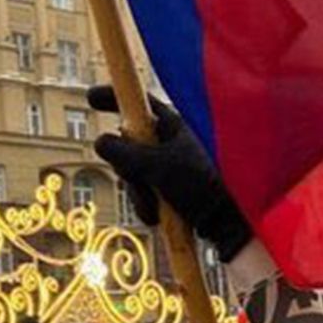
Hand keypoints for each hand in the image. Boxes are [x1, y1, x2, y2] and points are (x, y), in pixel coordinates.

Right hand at [88, 86, 252, 261]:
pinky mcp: (173, 192)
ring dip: (138, 195)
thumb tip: (100, 141)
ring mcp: (172, 168)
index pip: (138, 102)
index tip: (90, 97)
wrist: (232, 225)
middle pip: (128, 147)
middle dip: (127, 170)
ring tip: (155, 209)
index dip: (114, 97)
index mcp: (174, 126)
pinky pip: (147, 195)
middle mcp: (172, 143)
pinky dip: (148, 207)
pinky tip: (158, 218)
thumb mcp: (158, 167)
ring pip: (134, 175)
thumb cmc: (202, 186)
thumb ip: (125, 153)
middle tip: (137, 182)